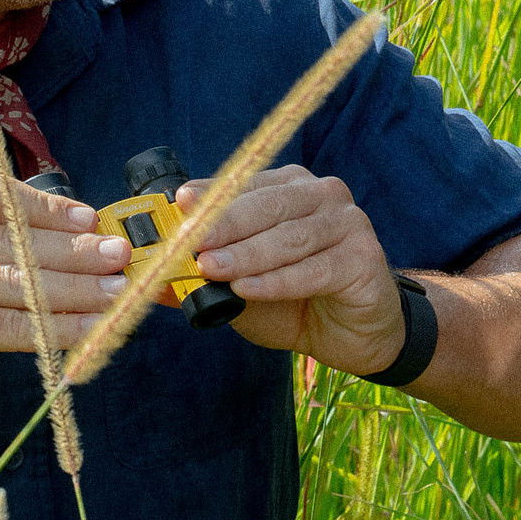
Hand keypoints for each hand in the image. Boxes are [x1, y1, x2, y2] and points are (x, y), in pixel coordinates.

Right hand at [0, 179, 128, 431]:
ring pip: (23, 283)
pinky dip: (62, 328)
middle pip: (17, 241)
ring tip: (119, 293)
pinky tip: (91, 331)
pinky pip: (18, 324)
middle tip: (121, 256)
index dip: (48, 207)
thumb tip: (69, 242)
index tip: (89, 220)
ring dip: (80, 290)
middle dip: (77, 250)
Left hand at [185, 165, 404, 374]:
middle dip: (223, 226)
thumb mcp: (240, 285)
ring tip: (211, 270)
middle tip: (191, 245)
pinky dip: (276, 281)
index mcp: (288, 187)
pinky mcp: (364, 258)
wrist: (352, 335)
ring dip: (245, 255)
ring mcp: (348, 223)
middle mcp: (321, 195)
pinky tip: (247, 290)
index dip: (210, 194)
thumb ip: (205, 276)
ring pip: (287, 237)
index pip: (244, 184)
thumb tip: (156, 280)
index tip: (179, 205)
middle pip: (265, 206)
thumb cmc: (294, 301)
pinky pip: (314, 269)